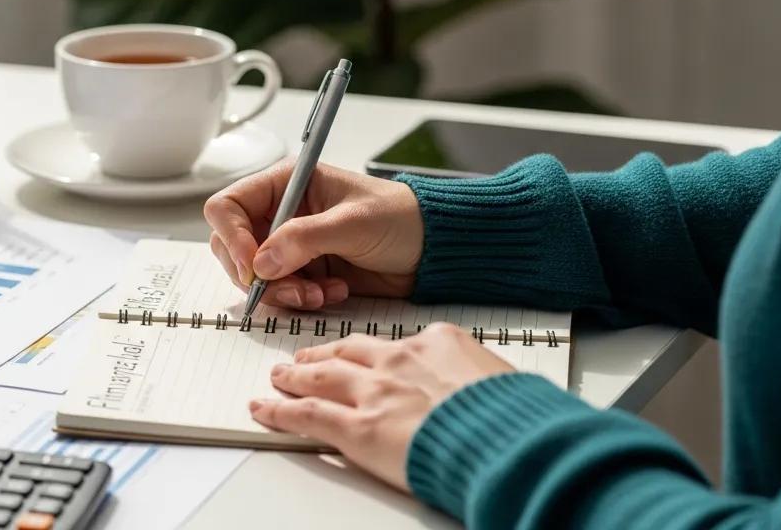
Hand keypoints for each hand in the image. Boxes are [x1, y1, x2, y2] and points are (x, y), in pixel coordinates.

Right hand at [204, 161, 423, 308]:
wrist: (430, 251)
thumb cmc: (399, 218)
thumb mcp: (352, 223)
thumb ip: (305, 238)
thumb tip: (262, 262)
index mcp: (286, 184)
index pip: (229, 206)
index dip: (232, 236)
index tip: (254, 265)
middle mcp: (280, 213)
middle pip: (232, 246)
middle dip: (258, 274)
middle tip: (293, 287)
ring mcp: (289, 245)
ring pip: (254, 276)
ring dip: (283, 292)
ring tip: (320, 292)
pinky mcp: (303, 272)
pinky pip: (279, 293)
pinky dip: (300, 300)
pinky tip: (333, 292)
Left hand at [250, 324, 515, 490]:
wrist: (510, 439)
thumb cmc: (516, 415)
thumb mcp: (500, 379)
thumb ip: (474, 379)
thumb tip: (481, 393)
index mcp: (436, 342)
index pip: (392, 343)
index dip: (369, 351)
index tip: (361, 354)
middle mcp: (399, 359)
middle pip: (349, 351)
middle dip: (324, 354)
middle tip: (305, 356)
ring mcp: (376, 391)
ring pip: (322, 376)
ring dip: (296, 375)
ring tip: (279, 376)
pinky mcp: (360, 428)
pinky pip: (308, 415)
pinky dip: (280, 411)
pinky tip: (264, 409)